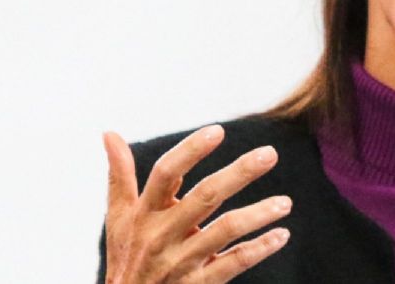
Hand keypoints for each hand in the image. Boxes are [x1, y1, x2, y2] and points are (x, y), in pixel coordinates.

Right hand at [103, 125, 291, 282]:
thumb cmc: (127, 255)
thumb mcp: (119, 218)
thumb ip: (119, 176)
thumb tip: (109, 133)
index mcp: (145, 213)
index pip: (165, 174)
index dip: (190, 151)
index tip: (217, 131)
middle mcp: (162, 235)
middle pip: (204, 196)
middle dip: (239, 173)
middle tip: (270, 153)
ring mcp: (181, 261)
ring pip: (225, 231)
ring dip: (258, 214)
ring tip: (285, 203)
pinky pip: (233, 263)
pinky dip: (260, 249)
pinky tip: (281, 235)